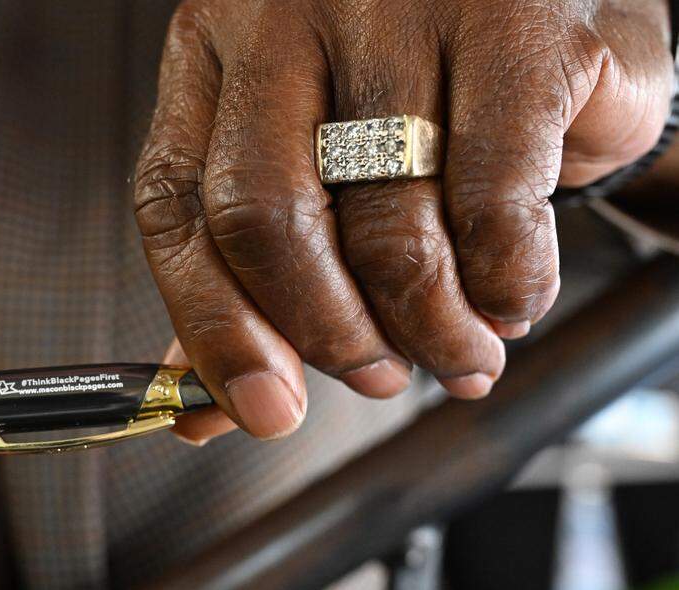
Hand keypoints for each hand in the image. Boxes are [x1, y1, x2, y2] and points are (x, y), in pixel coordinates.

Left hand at [136, 0, 674, 441]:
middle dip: (327, 334)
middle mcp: (287, 16)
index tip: (263, 405)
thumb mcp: (315, 163)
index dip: (214, 326)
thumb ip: (252, 282)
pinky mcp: (514, 27)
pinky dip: (506, 283)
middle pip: (264, 219)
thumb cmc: (417, 93)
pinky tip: (511, 298)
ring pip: (386, 228)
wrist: (551, 0)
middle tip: (376, 376)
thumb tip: (208, 411)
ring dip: (430, 328)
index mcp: (213, 51)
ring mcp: (398, 9)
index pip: (177, 206)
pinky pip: (494, 205)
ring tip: (460, 352)